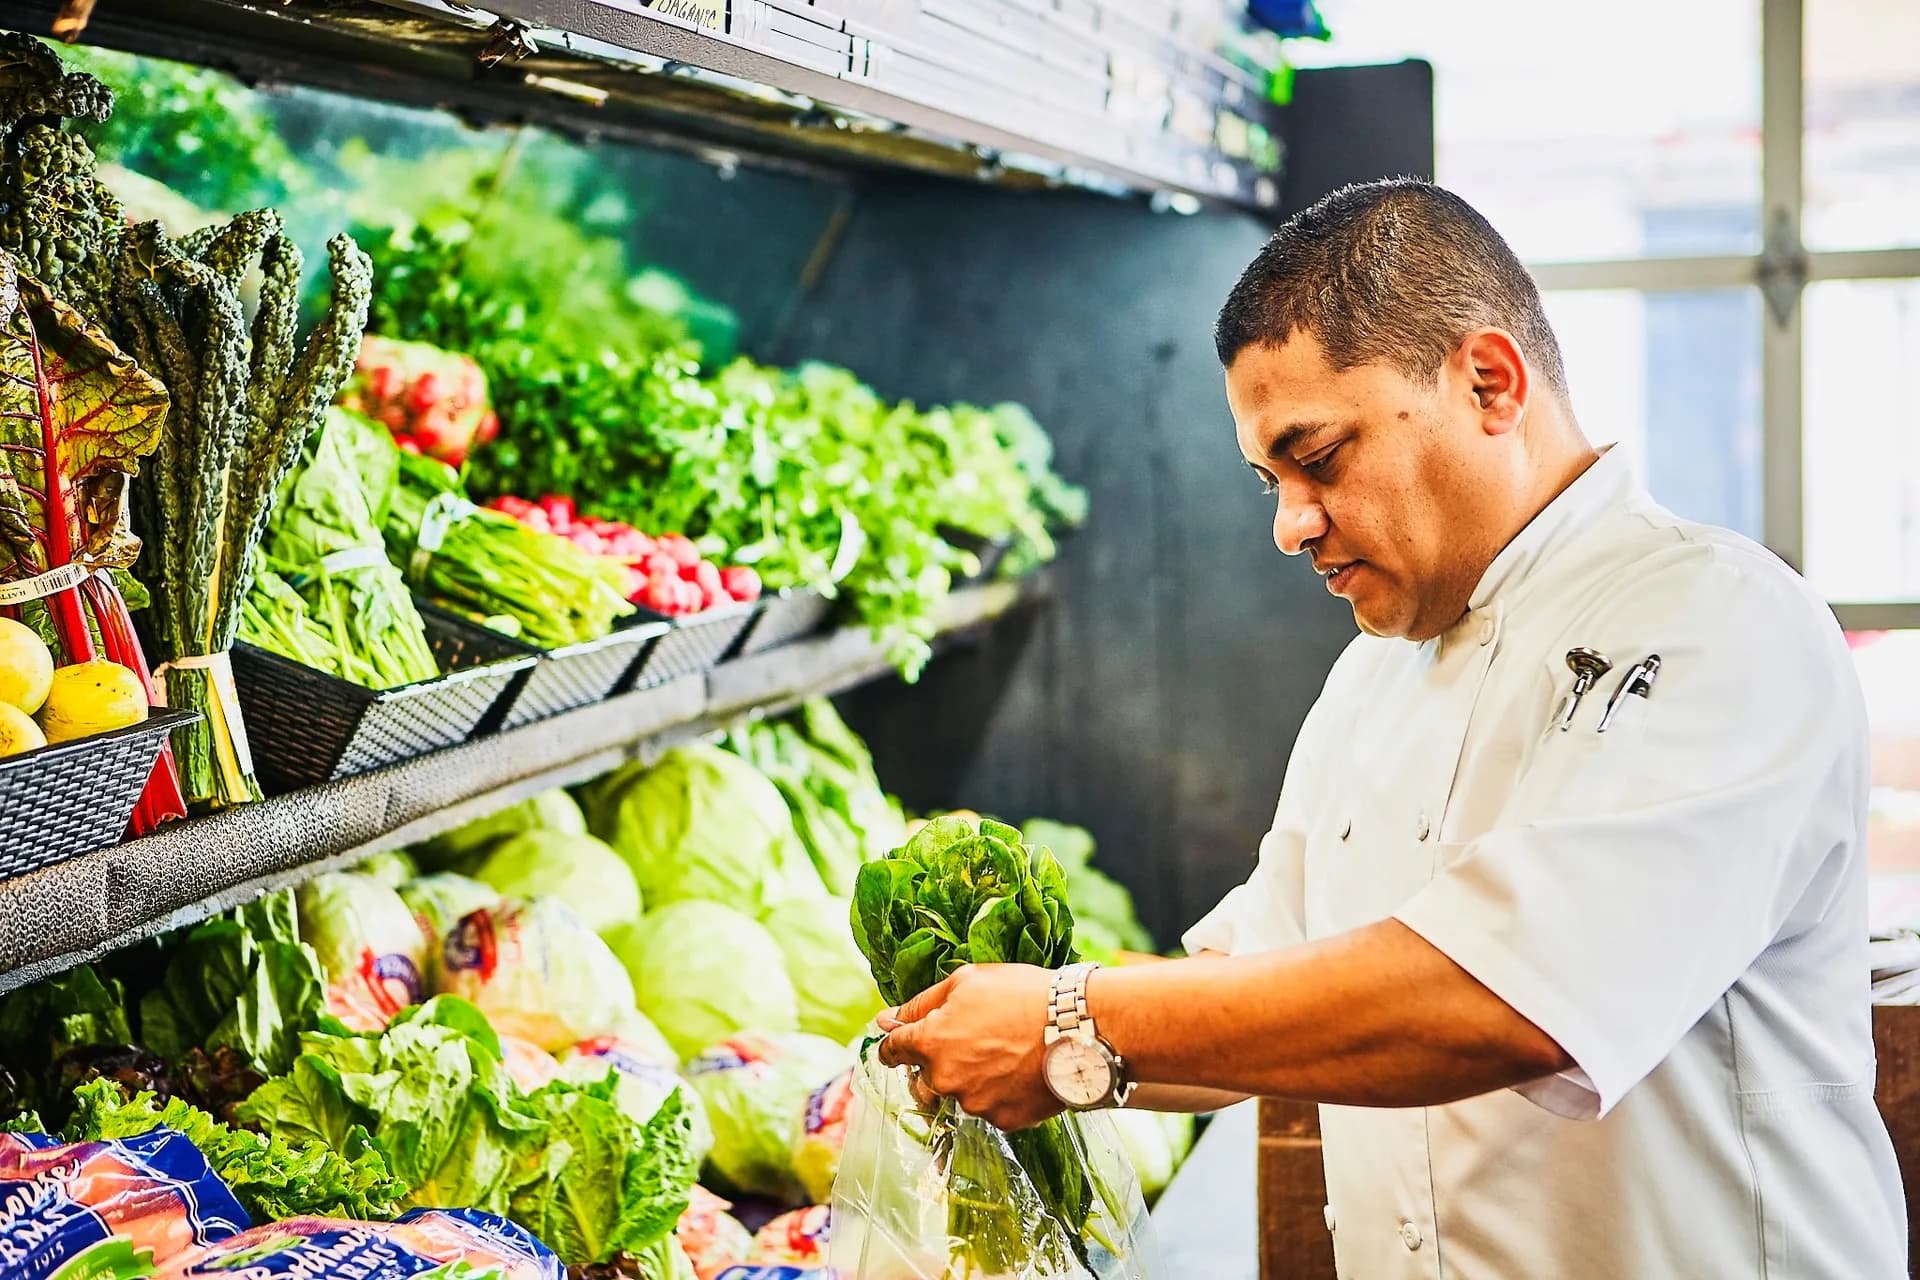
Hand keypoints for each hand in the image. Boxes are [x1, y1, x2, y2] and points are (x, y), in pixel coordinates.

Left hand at [875, 963, 1064, 1132]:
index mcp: (930, 1043)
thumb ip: (920, 1004)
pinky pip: (991, 1108)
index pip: (892, 1051)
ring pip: (961, 1093)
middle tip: (975, 1040)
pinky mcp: (1004, 1120)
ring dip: (972, 1077)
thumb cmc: (1023, 996)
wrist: (1078, 1028)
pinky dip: (1000, 1093)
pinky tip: (1021, 1071)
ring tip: (1006, 1053)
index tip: (900, 1045)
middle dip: (940, 1061)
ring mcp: (974, 1104)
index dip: (895, 1046)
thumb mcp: (967, 981)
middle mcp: (945, 1080)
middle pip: (926, 1077)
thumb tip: (885, 1021)